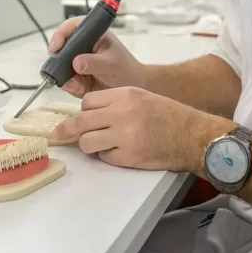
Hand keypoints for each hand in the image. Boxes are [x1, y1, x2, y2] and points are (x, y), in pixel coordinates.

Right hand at [48, 17, 146, 96]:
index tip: (55, 48)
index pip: (70, 27)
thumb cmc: (125, 69)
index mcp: (91, 34)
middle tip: (65, 73)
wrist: (131, 86)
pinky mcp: (75, 77)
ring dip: (66, 77)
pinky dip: (71, 86)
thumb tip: (76, 62)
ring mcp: (76, 62)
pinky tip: (81, 88)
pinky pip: (65, 81)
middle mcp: (81, 46)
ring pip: (60, 67)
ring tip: (80, 84)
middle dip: (59, 62)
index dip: (60, 35)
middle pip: (60, 48)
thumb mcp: (111, 63)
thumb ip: (94, 62)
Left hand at [54, 87, 233, 171]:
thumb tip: (90, 114)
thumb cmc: (171, 116)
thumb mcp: (142, 98)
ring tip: (99, 145)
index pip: (88, 102)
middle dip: (66, 129)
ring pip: (87, 142)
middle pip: (80, 121)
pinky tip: (120, 152)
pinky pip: (104, 157)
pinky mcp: (128, 156)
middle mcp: (122, 113)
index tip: (82, 118)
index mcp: (125, 95)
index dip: (84, 112)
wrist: (193, 135)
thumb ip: (117, 103)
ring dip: (89, 145)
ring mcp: (124, 136)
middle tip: (58, 134)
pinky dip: (107, 156)